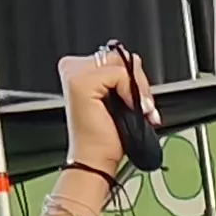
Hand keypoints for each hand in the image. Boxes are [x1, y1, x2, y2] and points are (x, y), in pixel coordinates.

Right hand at [56, 46, 148, 182]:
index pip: (118, 57)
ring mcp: (74, 72)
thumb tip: (136, 63)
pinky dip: (130, 92)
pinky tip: (127, 108)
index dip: (135, 79)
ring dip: (137, 90)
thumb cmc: (106, 136)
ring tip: (136, 110)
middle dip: (139, 84)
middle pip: (121, 58)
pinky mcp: (80, 80)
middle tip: (141, 107)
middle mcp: (74, 67)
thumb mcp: (122, 98)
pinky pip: (120, 74)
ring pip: (122, 64)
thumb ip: (126, 76)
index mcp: (80, 69)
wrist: (96, 158)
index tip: (139, 102)